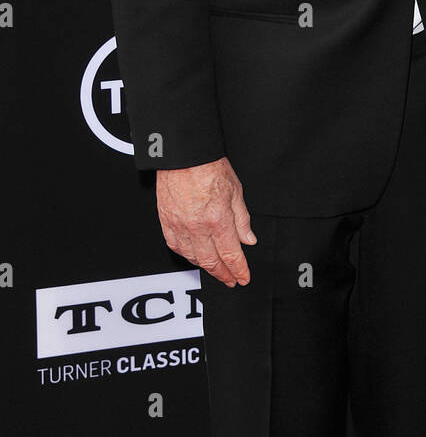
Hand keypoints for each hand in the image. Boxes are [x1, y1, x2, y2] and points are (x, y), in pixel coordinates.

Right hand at [156, 157, 255, 286]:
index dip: (239, 269)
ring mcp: (180, 226)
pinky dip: (187, 255)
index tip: (243, 277)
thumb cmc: (208, 167)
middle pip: (211, 261)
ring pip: (193, 257)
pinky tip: (194, 256)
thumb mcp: (236, 191)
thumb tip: (248, 239)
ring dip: (206, 267)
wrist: (183, 156)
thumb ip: (242, 219)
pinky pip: (176, 246)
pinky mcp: (166, 222)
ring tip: (216, 270)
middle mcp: (197, 227)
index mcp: (218, 219)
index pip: (231, 254)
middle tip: (231, 280)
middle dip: (223, 274)